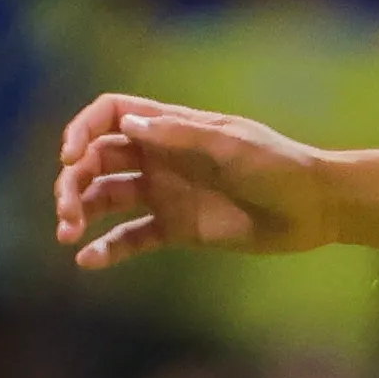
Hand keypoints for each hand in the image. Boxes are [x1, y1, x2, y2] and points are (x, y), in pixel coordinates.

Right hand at [57, 94, 336, 268]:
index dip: (81, 130)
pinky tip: (88, 262)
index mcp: (171, 126)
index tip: (70, 158)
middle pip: (97, 159)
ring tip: (69, 236)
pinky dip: (107, 249)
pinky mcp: (175, 229)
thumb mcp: (231, 144)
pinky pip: (131, 238)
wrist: (313, 209)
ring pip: (105, 198)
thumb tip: (128, 124)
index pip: (109, 116)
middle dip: (72, 181)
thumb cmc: (277, 166)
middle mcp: (159, 156)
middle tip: (65, 214)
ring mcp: (165, 193)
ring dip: (80, 213)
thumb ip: (181, 135)